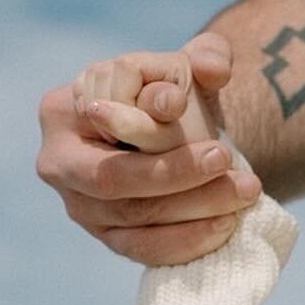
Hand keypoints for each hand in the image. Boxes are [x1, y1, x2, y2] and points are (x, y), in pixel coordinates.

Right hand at [36, 32, 260, 266]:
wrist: (183, 142)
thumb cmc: (176, 98)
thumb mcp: (191, 68)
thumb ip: (207, 54)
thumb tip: (213, 68)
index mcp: (64, 108)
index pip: (104, 122)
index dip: (150, 128)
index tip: (203, 128)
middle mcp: (60, 162)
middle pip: (111, 177)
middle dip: (174, 175)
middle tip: (228, 161)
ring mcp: (81, 207)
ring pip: (132, 218)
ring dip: (193, 209)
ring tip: (245, 191)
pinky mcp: (109, 239)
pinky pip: (144, 250)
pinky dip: (187, 242)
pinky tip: (228, 226)